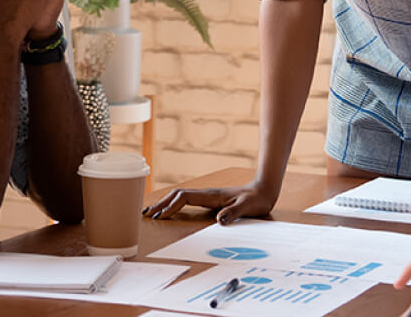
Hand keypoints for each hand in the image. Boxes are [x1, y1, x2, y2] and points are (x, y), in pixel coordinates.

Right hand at [142, 179, 278, 224]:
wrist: (264, 190)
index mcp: (211, 195)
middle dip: (161, 204)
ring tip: (151, 212)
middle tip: (146, 214)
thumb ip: (234, 213)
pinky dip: (174, 204)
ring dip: (165, 203)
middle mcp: (206, 194)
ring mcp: (207, 196)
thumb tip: (219, 220)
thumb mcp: (247, 207)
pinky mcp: (210, 200)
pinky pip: (187, 200)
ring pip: (180, 196)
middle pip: (177, 195)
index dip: (170, 206)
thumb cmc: (256, 199)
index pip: (184, 198)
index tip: (159, 217)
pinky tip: (170, 210)